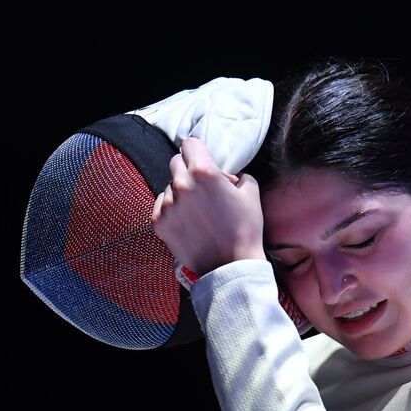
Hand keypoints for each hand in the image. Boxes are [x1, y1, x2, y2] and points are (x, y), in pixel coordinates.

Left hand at [152, 137, 266, 278]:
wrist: (232, 266)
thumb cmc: (246, 229)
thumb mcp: (251, 192)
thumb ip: (237, 174)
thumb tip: (226, 176)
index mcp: (203, 171)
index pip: (190, 144)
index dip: (198, 150)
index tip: (202, 159)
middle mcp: (181, 184)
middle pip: (176, 162)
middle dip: (188, 169)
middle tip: (202, 186)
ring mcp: (168, 204)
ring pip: (169, 186)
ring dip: (181, 192)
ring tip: (197, 210)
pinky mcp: (159, 222)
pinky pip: (161, 204)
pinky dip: (172, 208)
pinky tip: (188, 220)